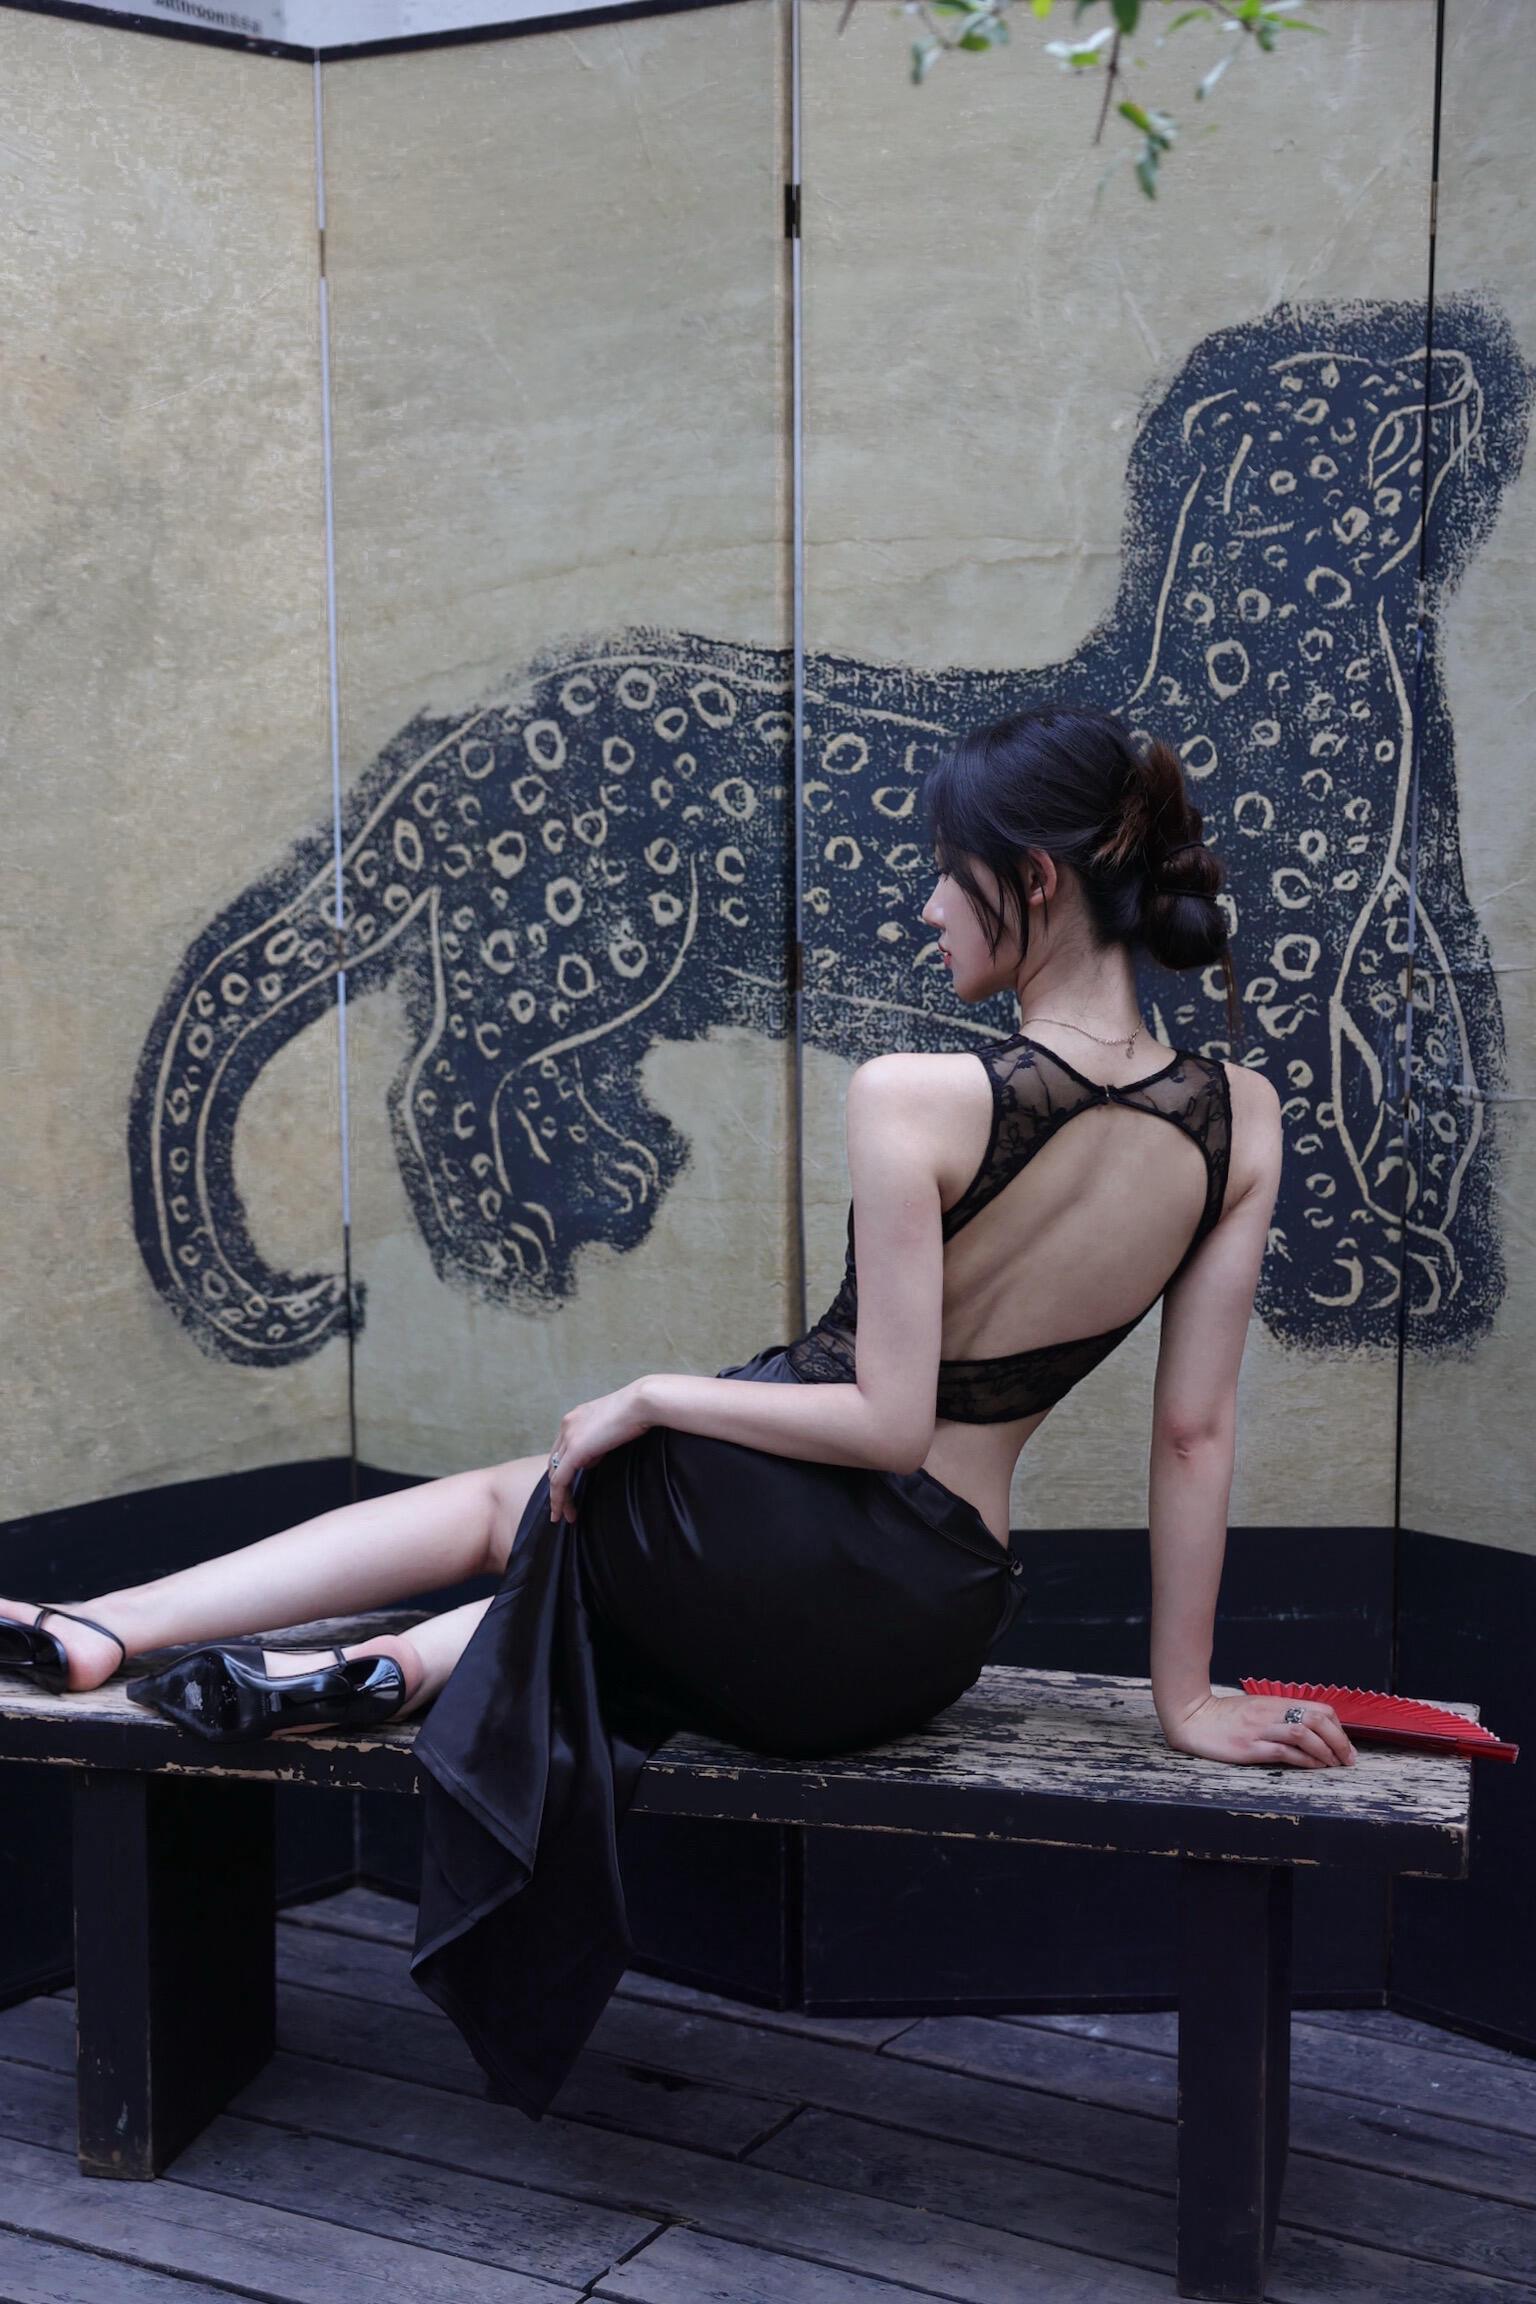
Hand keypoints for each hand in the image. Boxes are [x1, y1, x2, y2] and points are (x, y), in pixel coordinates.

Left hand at [547, 1380, 652, 1524]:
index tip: (570, 1487)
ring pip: (554, 1474)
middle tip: (563, 1507)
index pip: (562, 1449)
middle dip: (557, 1486)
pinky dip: (559, 1498)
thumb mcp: (612, 1426)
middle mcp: (567, 1425)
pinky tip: (561, 1512)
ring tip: (564, 1516)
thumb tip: (592, 1458)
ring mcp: (569, 1437)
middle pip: (554, 1462)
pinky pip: (560, 1480)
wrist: (642, 1402)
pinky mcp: (575, 1450)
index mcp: (575, 1417)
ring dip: (558, 1498)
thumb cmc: (637, 1410)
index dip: (564, 1469)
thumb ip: (598, 1440)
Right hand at [1163, 1687, 1357, 1768]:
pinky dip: (1305, 1760)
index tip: (1344, 1745)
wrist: (1193, 1719)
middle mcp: (1271, 1713)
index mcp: (1275, 1703)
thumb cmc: (1224, 1716)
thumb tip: (1308, 1729)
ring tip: (1333, 1765)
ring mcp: (1261, 1730)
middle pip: (1317, 1720)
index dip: (1338, 1728)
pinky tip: (1313, 1767)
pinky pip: (1285, 1752)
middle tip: (1347, 1759)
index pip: (1319, 1709)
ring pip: (1304, 1734)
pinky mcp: (1250, 1747)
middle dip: (1339, 1741)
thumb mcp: (1257, 1709)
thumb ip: (1280, 1716)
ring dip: (1325, 1751)